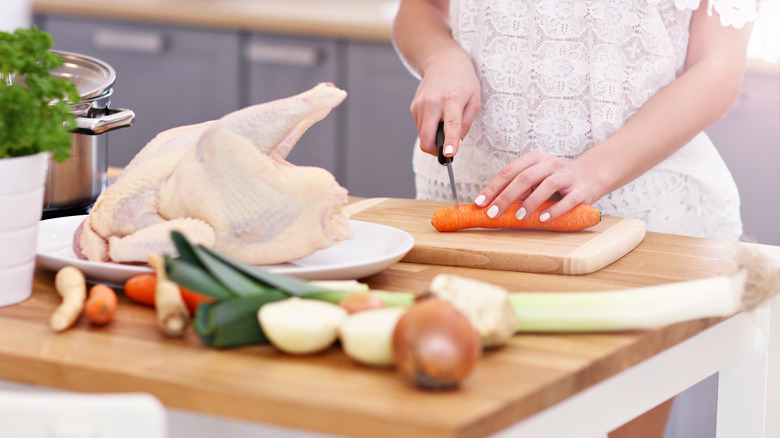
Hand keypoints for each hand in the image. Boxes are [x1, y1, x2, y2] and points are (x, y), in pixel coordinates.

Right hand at [410, 47, 480, 157]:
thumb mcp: (474, 100)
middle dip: (434, 151)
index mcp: (452, 99)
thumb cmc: (463, 81)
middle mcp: (433, 102)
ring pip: (422, 136)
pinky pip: (420, 128)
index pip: (451, 124)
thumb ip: (466, 124)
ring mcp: (420, 104)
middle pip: (426, 138)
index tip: (448, 154)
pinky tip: (436, 116)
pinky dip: (428, 129)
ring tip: (444, 124)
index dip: (449, 141)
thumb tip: (455, 144)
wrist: (443, 61)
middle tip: (445, 151)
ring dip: (433, 137)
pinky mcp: (413, 107)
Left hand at [473, 149, 599, 221]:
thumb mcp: (534, 181)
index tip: (480, 203)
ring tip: (518, 217)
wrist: (589, 178)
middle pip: (525, 177)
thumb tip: (489, 206)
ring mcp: (567, 175)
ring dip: (530, 203)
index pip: (509, 171)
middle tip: (494, 213)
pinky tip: (543, 218)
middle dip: (506, 196)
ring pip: (546, 186)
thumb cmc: (554, 182)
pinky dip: (555, 210)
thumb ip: (516, 189)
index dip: (493, 188)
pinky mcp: (581, 190)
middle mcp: (550, 163)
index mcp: (535, 158)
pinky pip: (567, 200)